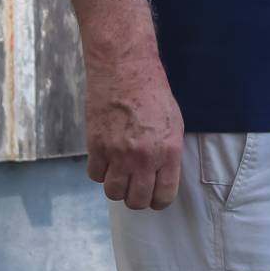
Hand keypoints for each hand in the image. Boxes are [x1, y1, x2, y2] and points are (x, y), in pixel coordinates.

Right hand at [85, 52, 183, 210]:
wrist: (124, 69)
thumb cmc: (152, 92)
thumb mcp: (174, 123)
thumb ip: (168, 153)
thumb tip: (161, 176)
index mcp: (168, 151)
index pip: (163, 196)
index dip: (158, 200)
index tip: (154, 196)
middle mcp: (144, 157)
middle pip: (136, 201)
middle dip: (137, 198)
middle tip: (135, 186)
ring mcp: (118, 153)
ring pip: (113, 193)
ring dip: (117, 187)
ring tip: (120, 173)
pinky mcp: (96, 146)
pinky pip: (95, 175)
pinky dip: (100, 172)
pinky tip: (106, 160)